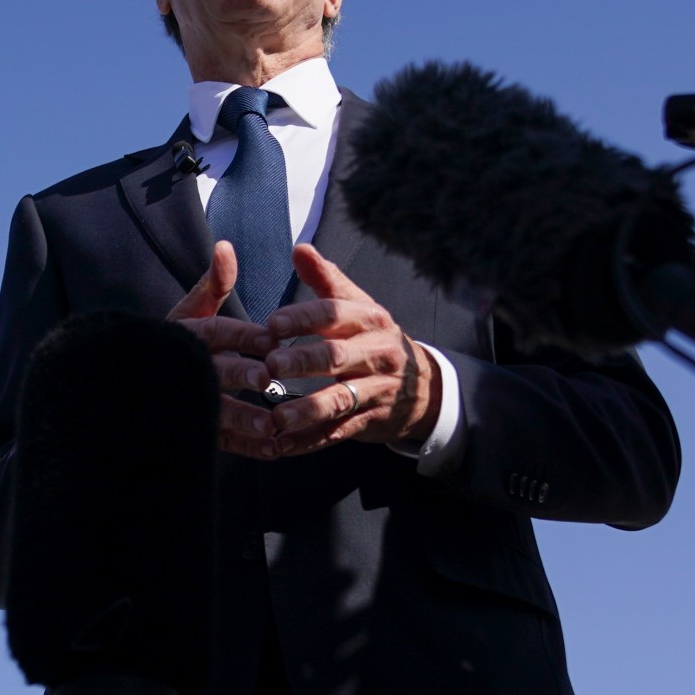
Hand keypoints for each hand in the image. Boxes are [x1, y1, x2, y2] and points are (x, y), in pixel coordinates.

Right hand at [168, 241, 282, 458]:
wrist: (127, 381)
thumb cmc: (173, 339)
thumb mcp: (190, 308)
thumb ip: (213, 282)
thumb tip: (225, 246)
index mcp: (187, 334)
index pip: (216, 332)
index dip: (242, 335)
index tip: (271, 339)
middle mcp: (185, 369)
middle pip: (213, 371)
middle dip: (240, 375)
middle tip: (267, 380)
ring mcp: (184, 402)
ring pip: (215, 411)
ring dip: (244, 419)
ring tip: (272, 426)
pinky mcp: (191, 430)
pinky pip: (219, 441)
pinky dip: (247, 446)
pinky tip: (274, 449)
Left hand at [259, 246, 440, 457]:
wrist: (424, 387)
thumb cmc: (375, 340)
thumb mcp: (359, 306)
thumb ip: (326, 280)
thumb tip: (300, 248)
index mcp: (370, 320)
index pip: (335, 314)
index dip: (303, 318)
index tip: (272, 323)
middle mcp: (376, 354)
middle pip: (337, 357)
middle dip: (303, 362)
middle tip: (270, 365)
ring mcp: (376, 391)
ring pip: (339, 400)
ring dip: (307, 409)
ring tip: (277, 415)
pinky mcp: (370, 422)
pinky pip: (338, 432)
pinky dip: (309, 441)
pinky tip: (282, 445)